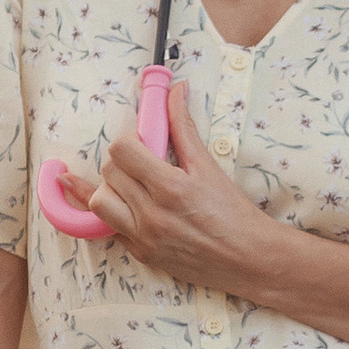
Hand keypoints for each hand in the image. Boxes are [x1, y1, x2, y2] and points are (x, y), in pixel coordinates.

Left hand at [64, 82, 276, 293]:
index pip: (121, 150)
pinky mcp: (142, 254)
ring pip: (99, 202)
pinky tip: (124, 204)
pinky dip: (115, 213)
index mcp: (169, 188)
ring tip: (133, 186)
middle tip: (142, 163)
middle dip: (122, 161)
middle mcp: (152, 215)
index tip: (143, 143)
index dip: (129, 140)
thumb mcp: (209, 166)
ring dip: (110, 188)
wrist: (248, 258)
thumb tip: (175, 90)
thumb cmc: (234, 212)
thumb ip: (184, 127)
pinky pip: (108, 229)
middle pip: (109, 172)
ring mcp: (144, 238)